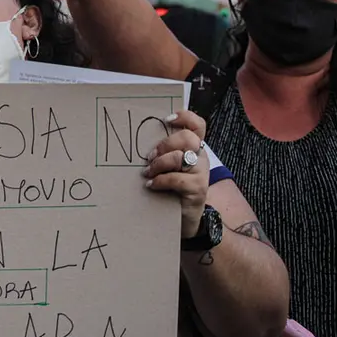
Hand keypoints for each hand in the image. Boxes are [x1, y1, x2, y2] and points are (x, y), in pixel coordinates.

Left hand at [142, 110, 207, 238]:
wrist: (184, 218)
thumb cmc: (172, 188)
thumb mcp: (168, 167)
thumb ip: (162, 153)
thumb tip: (134, 139)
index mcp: (194, 148)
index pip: (197, 125)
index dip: (185, 117)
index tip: (166, 118)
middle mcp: (201, 157)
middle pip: (187, 138)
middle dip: (164, 145)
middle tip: (149, 157)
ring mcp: (202, 173)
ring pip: (180, 157)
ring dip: (159, 164)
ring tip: (147, 173)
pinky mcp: (198, 188)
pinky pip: (177, 178)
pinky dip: (160, 181)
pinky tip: (151, 185)